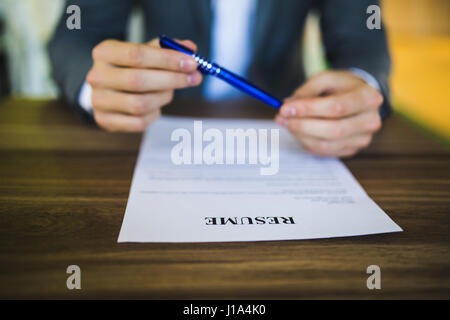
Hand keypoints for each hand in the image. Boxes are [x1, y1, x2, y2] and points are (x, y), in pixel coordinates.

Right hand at [86, 38, 201, 131]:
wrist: (107, 89)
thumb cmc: (130, 68)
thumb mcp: (144, 52)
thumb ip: (167, 49)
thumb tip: (191, 49)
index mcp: (105, 52)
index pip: (137, 55)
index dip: (168, 60)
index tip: (192, 63)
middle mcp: (97, 76)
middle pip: (139, 80)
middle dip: (172, 80)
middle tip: (194, 78)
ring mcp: (99, 101)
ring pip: (140, 104)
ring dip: (164, 97)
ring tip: (171, 91)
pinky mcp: (105, 120)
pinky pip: (139, 122)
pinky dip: (154, 114)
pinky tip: (156, 105)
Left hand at [275, 70, 382, 156]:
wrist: (358, 98)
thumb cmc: (341, 87)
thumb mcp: (326, 79)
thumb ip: (307, 90)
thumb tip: (288, 107)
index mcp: (369, 97)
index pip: (336, 107)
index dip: (308, 109)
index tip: (285, 108)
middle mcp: (370, 120)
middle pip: (333, 129)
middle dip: (302, 125)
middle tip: (281, 118)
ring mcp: (363, 138)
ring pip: (327, 144)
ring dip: (301, 136)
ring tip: (287, 124)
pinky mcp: (352, 149)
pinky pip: (325, 151)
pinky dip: (307, 143)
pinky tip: (298, 132)